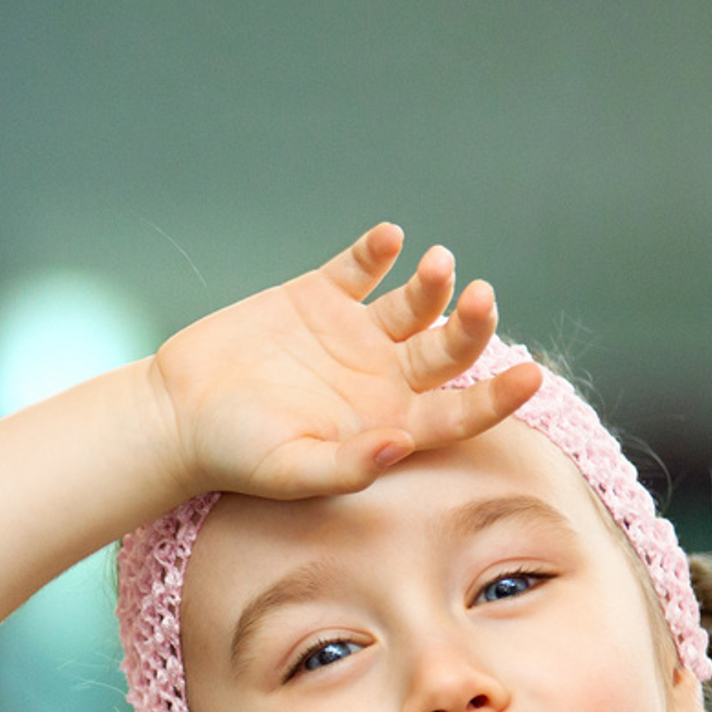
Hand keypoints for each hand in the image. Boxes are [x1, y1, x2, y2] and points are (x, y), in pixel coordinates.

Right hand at [147, 222, 541, 501]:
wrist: (178, 413)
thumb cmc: (235, 456)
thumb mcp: (290, 471)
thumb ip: (348, 464)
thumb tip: (399, 442)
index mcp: (390, 424)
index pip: (460, 413)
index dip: (498, 397)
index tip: (532, 376)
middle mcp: (384, 379)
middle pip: (449, 350)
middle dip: (472, 325)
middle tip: (482, 297)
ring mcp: (355, 334)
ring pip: (414, 302)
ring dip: (433, 282)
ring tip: (437, 264)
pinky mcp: (319, 296)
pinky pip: (361, 266)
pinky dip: (377, 250)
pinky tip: (389, 239)